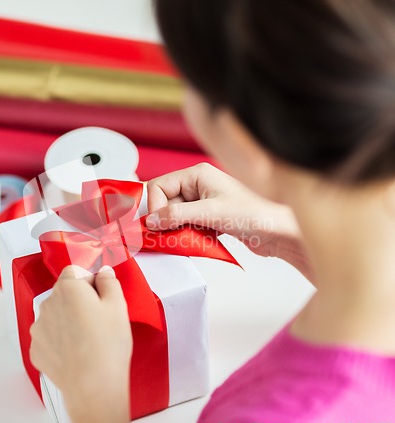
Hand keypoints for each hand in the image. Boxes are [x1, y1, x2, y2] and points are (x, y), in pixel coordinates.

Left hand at [30, 265, 131, 422]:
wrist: (93, 387)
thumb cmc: (106, 347)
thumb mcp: (118, 306)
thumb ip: (109, 281)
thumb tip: (103, 273)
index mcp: (68, 288)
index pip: (75, 270)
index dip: (91, 280)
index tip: (100, 294)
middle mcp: (48, 304)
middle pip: (65, 292)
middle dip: (80, 300)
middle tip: (99, 318)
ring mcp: (39, 328)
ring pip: (56, 314)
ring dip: (69, 319)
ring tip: (89, 338)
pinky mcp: (37, 349)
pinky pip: (50, 336)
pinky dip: (61, 340)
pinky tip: (78, 350)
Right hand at [147, 163, 311, 278]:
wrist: (280, 232)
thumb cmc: (256, 213)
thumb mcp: (211, 213)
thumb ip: (177, 215)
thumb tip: (151, 220)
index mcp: (197, 174)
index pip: (159, 186)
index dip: (154, 206)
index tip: (156, 225)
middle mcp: (198, 185)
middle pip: (164, 202)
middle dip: (165, 220)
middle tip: (169, 235)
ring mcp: (203, 202)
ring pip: (174, 217)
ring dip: (177, 230)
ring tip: (189, 237)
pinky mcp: (208, 218)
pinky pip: (186, 226)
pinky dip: (187, 235)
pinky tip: (198, 239)